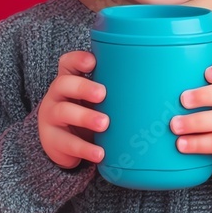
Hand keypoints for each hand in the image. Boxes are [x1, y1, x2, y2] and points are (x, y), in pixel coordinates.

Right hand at [37, 51, 109, 168]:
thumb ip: (114, 90)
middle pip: (64, 84)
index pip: (68, 63)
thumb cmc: (86, 112)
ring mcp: (51, 117)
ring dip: (85, 117)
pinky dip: (85, 149)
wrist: (64, 143)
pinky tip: (99, 153)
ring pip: (63, 112)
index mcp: (69, 80)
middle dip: (83, 87)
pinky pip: (67, 143)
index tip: (92, 62)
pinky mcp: (52, 140)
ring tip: (104, 124)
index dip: (77, 60)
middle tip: (102, 94)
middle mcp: (57, 95)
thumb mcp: (95, 99)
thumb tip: (159, 90)